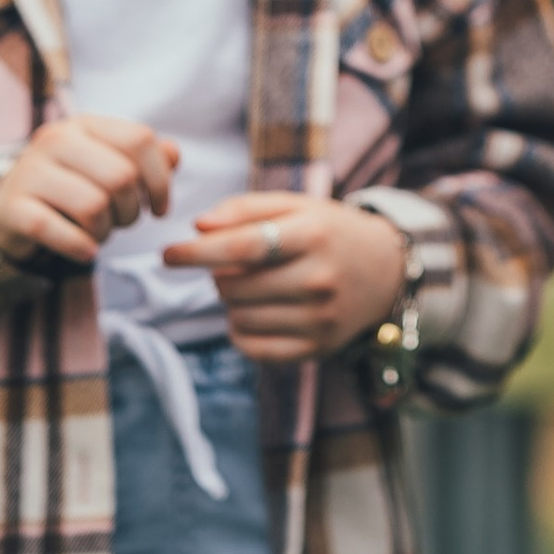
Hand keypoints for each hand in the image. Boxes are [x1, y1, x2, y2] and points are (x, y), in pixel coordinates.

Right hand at [0, 115, 177, 268]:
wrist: (12, 210)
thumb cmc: (72, 187)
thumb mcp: (109, 166)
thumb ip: (146, 159)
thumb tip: (173, 155)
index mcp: (85, 125)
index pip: (139, 139)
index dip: (160, 179)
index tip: (160, 209)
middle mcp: (56, 139)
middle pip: (121, 176)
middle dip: (132, 211)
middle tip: (122, 222)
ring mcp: (30, 172)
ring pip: (93, 205)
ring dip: (106, 231)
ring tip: (100, 234)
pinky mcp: (11, 208)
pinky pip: (55, 230)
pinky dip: (80, 247)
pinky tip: (87, 252)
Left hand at [168, 191, 410, 359]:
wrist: (386, 270)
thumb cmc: (330, 231)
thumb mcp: (296, 206)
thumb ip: (245, 209)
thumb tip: (198, 226)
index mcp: (313, 234)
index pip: (242, 247)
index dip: (197, 252)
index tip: (168, 254)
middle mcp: (319, 278)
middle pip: (235, 286)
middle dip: (217, 275)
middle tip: (230, 266)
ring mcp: (320, 318)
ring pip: (240, 318)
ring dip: (231, 302)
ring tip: (251, 287)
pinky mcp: (318, 347)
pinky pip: (254, 348)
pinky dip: (241, 332)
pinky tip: (254, 313)